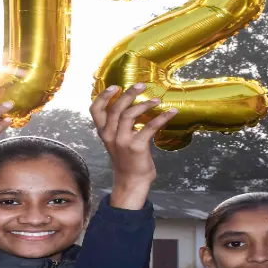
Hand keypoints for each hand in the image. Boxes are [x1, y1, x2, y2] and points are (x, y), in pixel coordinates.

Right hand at [90, 83, 176, 209]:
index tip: (115, 86)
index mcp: (103, 133)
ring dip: (145, 104)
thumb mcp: (116, 141)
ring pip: (130, 114)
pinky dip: (162, 118)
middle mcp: (110, 135)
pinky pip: (149, 127)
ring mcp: (122, 141)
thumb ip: (118, 126)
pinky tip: (171, 112)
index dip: (103, 96)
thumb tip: (131, 106)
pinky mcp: (136, 146)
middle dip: (128, 94)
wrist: (131, 181)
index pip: (95, 110)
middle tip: (141, 85)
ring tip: (157, 100)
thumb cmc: (126, 160)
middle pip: (115, 108)